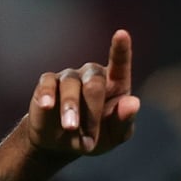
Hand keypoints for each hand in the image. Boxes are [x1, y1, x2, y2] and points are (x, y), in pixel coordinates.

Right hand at [27, 30, 139, 156]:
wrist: (63, 145)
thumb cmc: (96, 136)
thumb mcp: (115, 135)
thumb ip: (124, 120)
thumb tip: (133, 103)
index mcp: (115, 85)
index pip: (120, 64)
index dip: (121, 49)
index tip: (122, 34)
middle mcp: (93, 75)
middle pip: (95, 84)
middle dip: (92, 114)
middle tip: (90, 141)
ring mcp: (70, 77)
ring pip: (71, 85)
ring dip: (71, 109)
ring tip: (71, 130)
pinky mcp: (48, 84)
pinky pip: (48, 84)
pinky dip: (47, 95)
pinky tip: (47, 106)